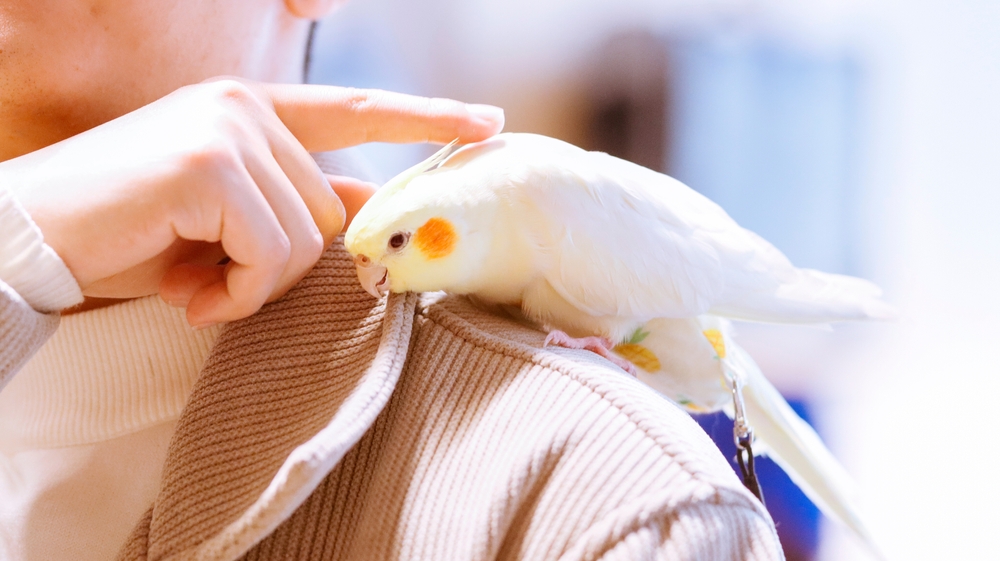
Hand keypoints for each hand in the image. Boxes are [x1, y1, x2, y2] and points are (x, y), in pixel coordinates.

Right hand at [2, 79, 503, 326]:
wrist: (28, 244)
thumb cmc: (125, 237)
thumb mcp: (222, 224)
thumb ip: (292, 210)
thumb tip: (368, 215)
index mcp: (251, 111)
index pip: (356, 110)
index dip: (427, 118)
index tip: (487, 124)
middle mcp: (244, 107)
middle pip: (333, 209)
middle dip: (284, 268)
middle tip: (216, 287)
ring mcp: (228, 129)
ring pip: (308, 237)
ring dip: (254, 285)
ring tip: (196, 289)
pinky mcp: (209, 164)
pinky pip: (272, 252)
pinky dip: (237, 292)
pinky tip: (188, 294)